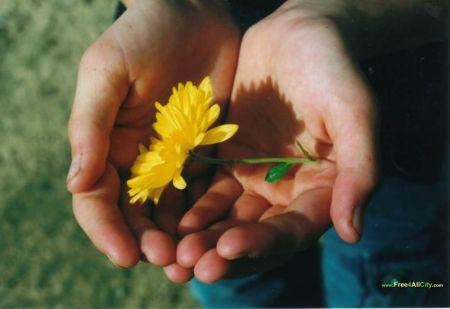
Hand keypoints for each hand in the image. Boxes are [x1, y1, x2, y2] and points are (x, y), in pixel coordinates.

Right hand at [66, 0, 238, 281]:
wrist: (193, 14)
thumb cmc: (143, 35)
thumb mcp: (108, 73)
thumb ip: (90, 125)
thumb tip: (76, 184)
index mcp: (107, 146)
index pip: (98, 199)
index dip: (107, 230)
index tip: (125, 256)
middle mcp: (139, 160)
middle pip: (138, 215)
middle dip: (149, 241)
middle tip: (168, 262)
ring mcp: (175, 160)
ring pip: (173, 211)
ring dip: (180, 238)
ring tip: (194, 260)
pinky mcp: (207, 153)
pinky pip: (207, 191)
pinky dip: (209, 214)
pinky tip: (220, 230)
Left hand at [176, 2, 376, 281]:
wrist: (298, 33)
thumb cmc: (332, 68)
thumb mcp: (353, 112)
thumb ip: (359, 169)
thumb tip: (352, 232)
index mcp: (323, 190)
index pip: (292, 230)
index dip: (261, 243)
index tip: (226, 247)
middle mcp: (290, 193)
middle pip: (256, 235)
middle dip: (224, 252)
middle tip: (191, 266)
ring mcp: (258, 179)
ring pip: (230, 220)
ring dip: (203, 240)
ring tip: (174, 254)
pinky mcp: (232, 162)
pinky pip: (211, 194)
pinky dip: (194, 211)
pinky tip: (174, 222)